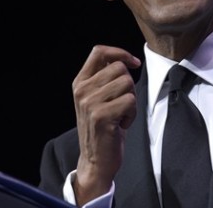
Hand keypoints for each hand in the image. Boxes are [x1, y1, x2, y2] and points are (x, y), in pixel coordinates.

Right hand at [72, 45, 140, 204]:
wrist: (95, 160)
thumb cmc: (103, 127)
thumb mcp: (97, 98)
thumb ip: (104, 77)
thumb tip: (123, 58)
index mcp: (80, 82)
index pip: (99, 51)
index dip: (120, 52)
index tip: (133, 63)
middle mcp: (82, 90)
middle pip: (119, 68)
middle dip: (129, 84)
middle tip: (123, 103)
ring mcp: (89, 103)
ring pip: (127, 83)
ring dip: (131, 100)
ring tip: (121, 114)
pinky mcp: (101, 116)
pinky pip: (130, 101)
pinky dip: (132, 114)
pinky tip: (121, 124)